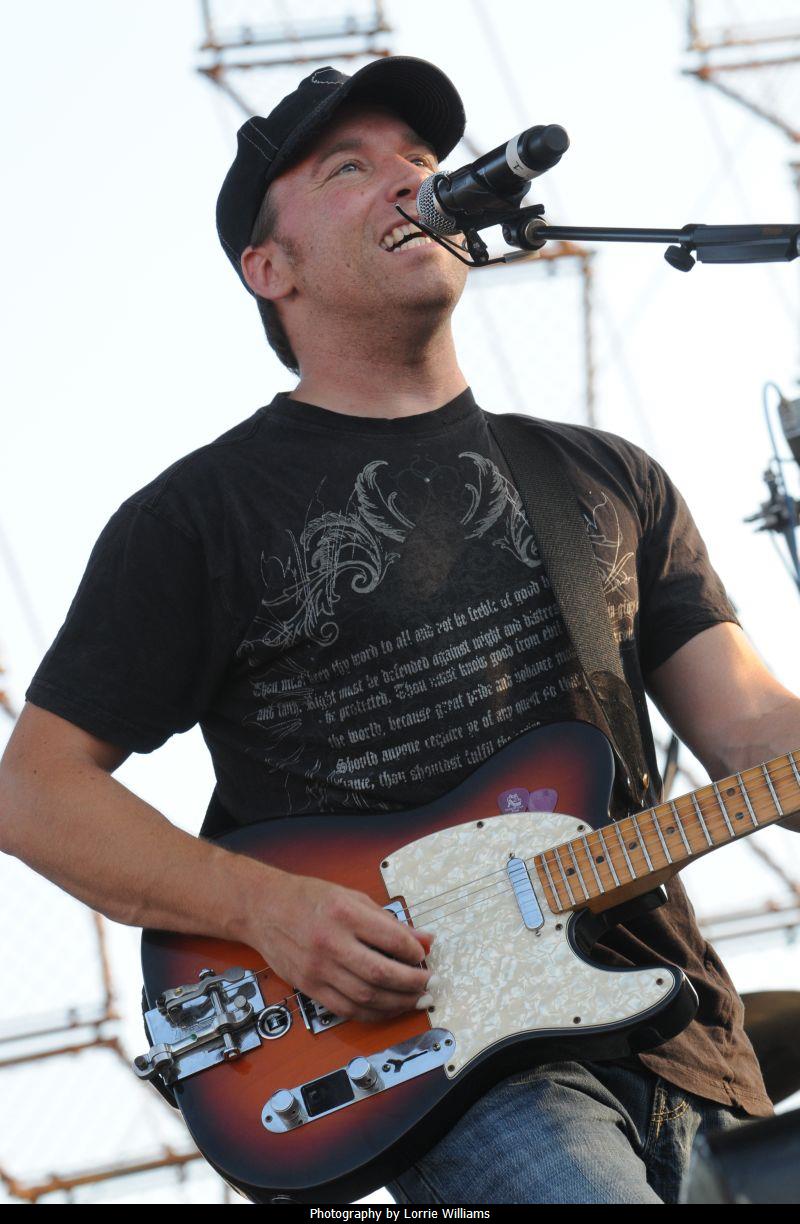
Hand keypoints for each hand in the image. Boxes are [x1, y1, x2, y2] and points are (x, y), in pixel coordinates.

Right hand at [251, 869, 433, 1022]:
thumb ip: (389, 921)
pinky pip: (347, 1010)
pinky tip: (387, 1007)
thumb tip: (423, 939)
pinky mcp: (309, 987)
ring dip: (397, 1003)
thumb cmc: (307, 898)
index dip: (414, 952)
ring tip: (413, 998)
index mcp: (344, 913)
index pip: (391, 939)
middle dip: (412, 983)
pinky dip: (373, 1013)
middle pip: (381, 974)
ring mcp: (318, 968)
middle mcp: (330, 942)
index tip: (422, 954)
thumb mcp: (352, 897)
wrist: (263, 908)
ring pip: (366, 997)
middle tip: (427, 982)